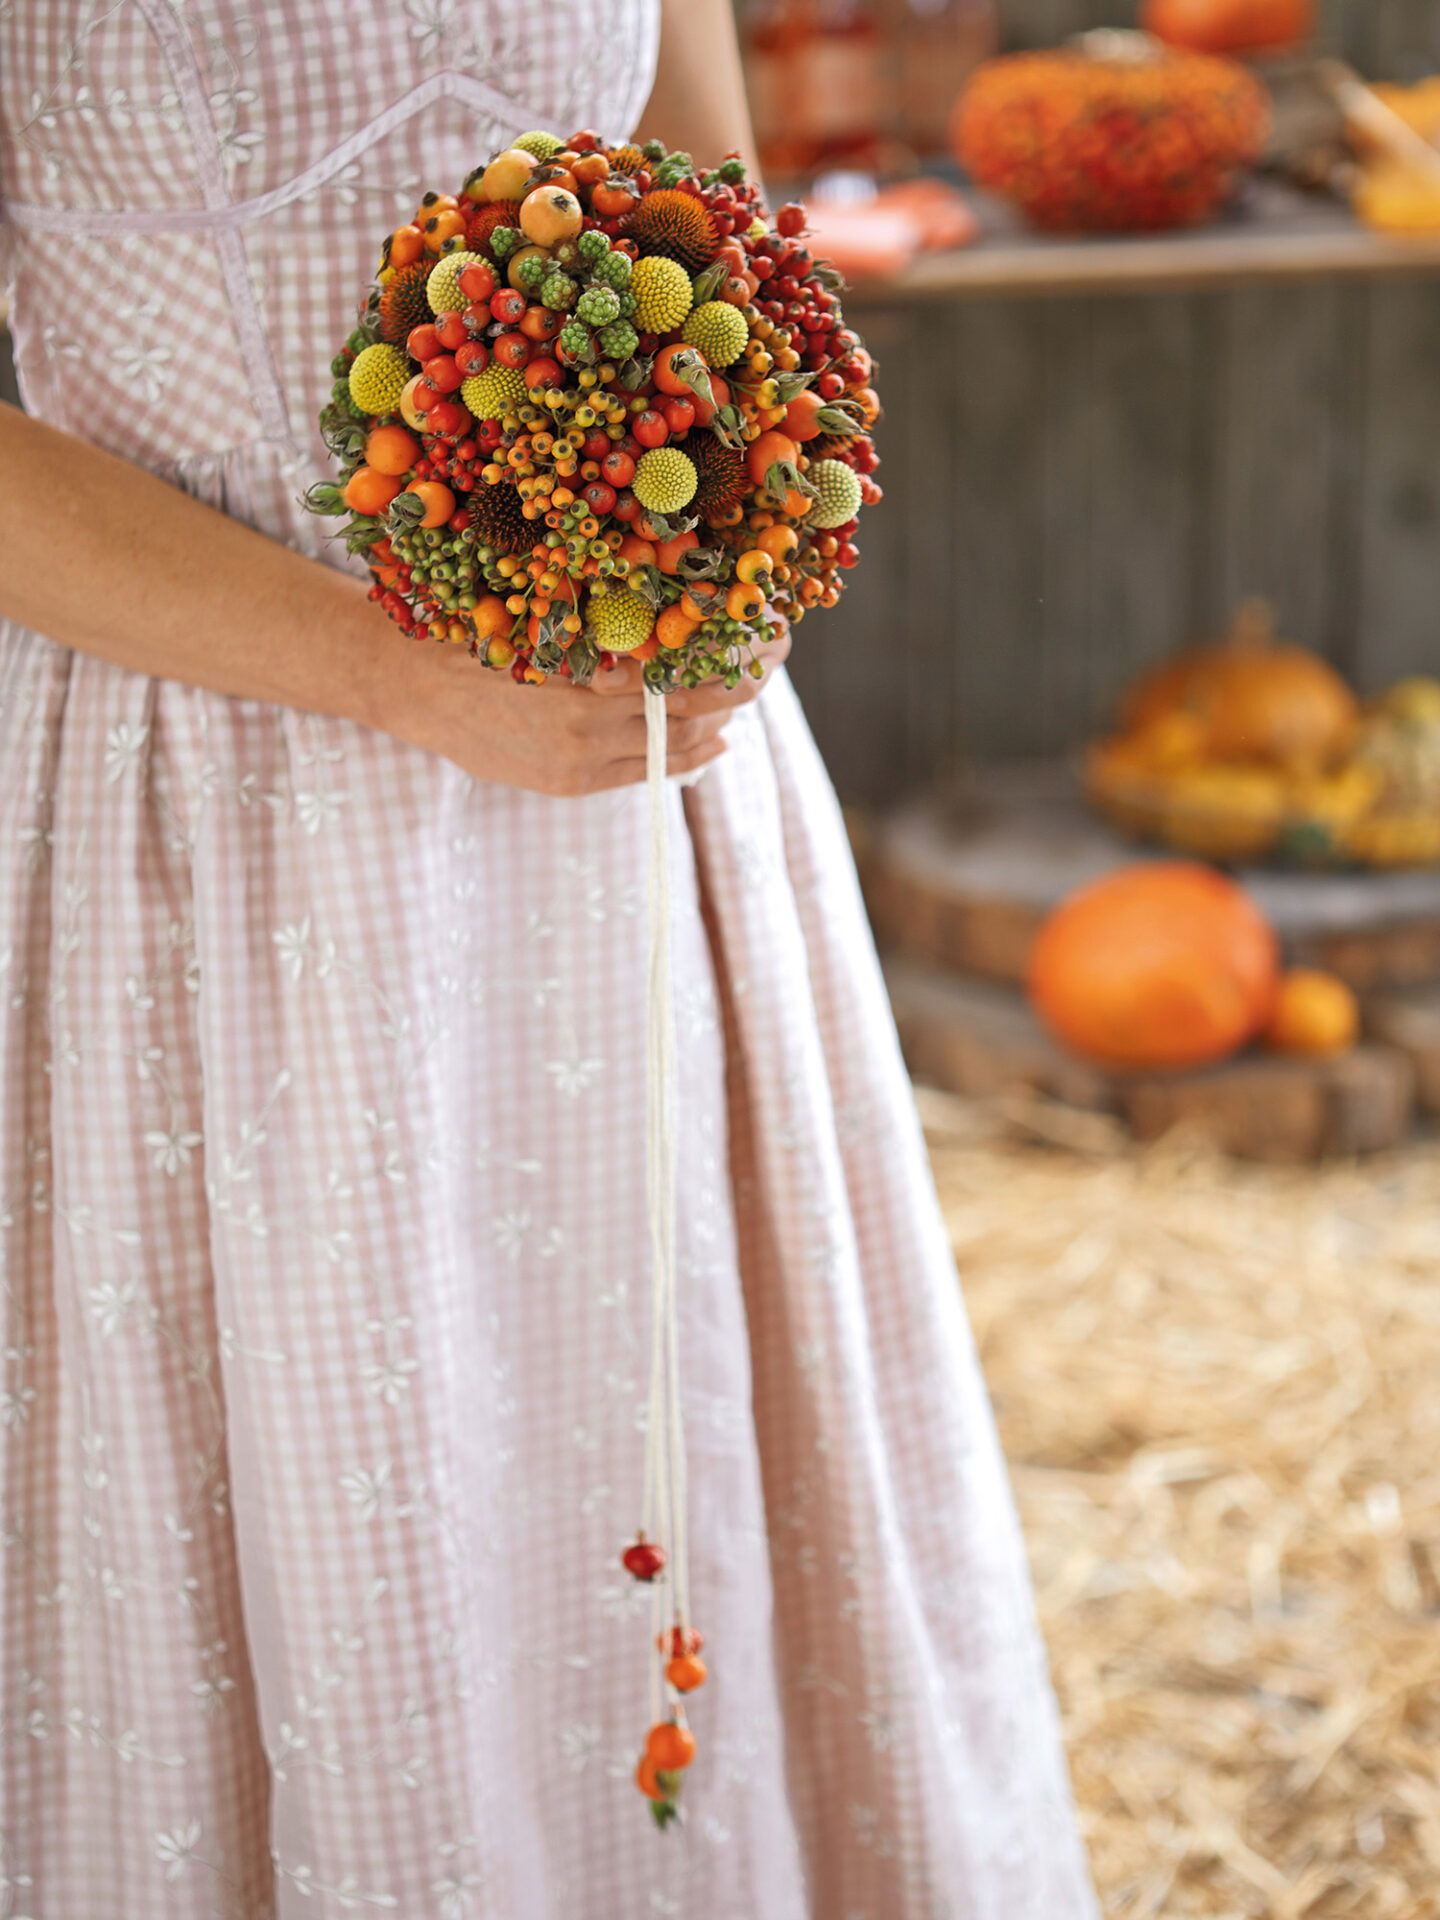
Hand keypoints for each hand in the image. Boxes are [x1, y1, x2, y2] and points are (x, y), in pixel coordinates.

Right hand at [389, 621, 790, 797]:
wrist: (411, 684)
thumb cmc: (478, 633)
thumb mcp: (545, 614)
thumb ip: (604, 627)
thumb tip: (672, 618)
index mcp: (584, 667)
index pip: (679, 670)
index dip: (725, 658)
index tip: (758, 641)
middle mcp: (587, 719)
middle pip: (686, 711)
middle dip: (732, 689)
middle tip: (766, 668)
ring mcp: (579, 758)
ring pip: (670, 748)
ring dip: (711, 726)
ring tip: (738, 707)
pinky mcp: (569, 783)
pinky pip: (642, 773)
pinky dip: (681, 757)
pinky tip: (710, 744)